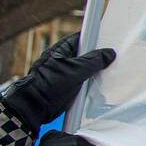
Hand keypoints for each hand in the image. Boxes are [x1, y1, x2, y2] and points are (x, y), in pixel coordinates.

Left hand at [0, 33, 114, 131]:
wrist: (34, 107)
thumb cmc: (48, 85)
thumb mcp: (76, 70)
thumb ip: (94, 61)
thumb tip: (109, 53)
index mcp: (62, 49)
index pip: (82, 38)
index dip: (96, 38)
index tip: (109, 41)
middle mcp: (63, 59)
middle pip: (86, 54)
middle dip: (98, 58)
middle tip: (110, 61)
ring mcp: (65, 73)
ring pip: (86, 69)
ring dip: (94, 74)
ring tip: (104, 77)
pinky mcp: (66, 86)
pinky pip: (83, 81)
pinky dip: (90, 84)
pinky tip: (97, 89)